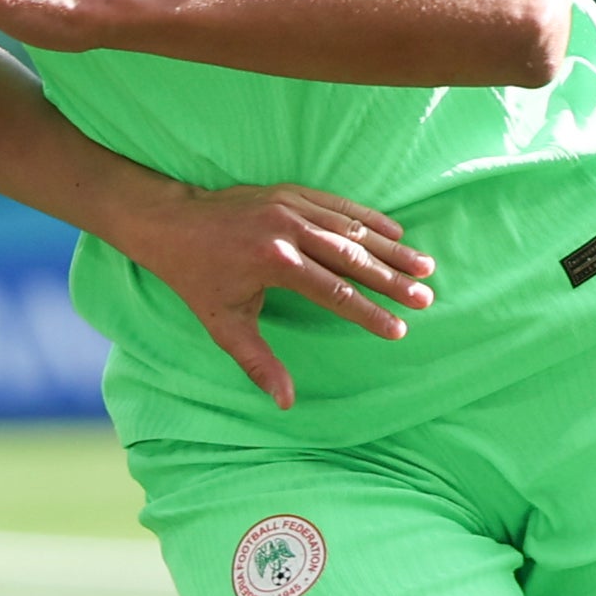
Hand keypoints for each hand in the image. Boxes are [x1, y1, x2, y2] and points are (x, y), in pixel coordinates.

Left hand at [122, 183, 434, 411]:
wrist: (170, 223)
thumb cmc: (196, 278)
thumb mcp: (223, 325)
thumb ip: (258, 362)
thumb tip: (285, 403)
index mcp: (273, 262)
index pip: (334, 292)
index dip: (368, 313)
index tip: (398, 330)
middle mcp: (287, 229)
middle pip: (352, 257)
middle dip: (391, 280)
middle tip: (425, 299)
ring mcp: (290, 205)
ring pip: (351, 229)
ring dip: (391, 249)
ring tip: (425, 268)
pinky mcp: (290, 192)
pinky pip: (338, 204)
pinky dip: (369, 219)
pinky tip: (396, 234)